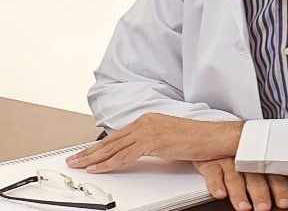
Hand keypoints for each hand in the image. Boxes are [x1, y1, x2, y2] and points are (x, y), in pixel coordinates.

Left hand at [66, 113, 243, 172]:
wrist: (213, 136)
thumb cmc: (197, 139)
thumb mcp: (169, 139)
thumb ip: (152, 143)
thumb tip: (139, 151)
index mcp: (149, 119)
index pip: (119, 135)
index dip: (101, 145)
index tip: (87, 153)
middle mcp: (146, 122)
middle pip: (112, 140)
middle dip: (91, 151)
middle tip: (74, 159)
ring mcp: (149, 130)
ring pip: (115, 147)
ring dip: (95, 158)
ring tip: (80, 165)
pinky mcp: (153, 141)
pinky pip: (126, 155)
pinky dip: (110, 163)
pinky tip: (99, 168)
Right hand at [194, 158, 287, 210]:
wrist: (206, 136)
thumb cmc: (236, 153)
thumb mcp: (257, 161)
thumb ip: (278, 172)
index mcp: (259, 156)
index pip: (273, 170)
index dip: (281, 186)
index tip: (285, 202)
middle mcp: (244, 157)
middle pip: (255, 174)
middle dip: (261, 192)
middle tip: (264, 207)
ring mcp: (226, 158)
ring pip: (235, 175)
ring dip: (239, 192)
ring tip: (244, 207)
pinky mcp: (208, 161)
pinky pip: (212, 171)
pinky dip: (216, 184)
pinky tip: (220, 194)